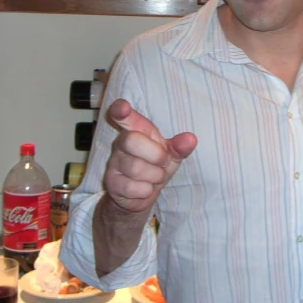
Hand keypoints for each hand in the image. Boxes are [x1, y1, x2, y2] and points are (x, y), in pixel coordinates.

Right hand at [103, 99, 196, 213]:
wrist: (140, 195)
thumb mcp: (170, 154)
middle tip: (163, 162)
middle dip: (155, 155)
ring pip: (136, 168)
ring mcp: (114, 163)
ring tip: (155, 177)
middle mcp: (121, 143)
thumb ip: (179, 146)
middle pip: (132, 141)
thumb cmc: (156, 166)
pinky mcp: (111, 183)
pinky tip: (144, 188)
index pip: (122, 115)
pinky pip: (133, 188)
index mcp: (135, 130)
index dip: (120, 110)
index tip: (123, 107)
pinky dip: (146, 191)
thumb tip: (190, 139)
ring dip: (154, 176)